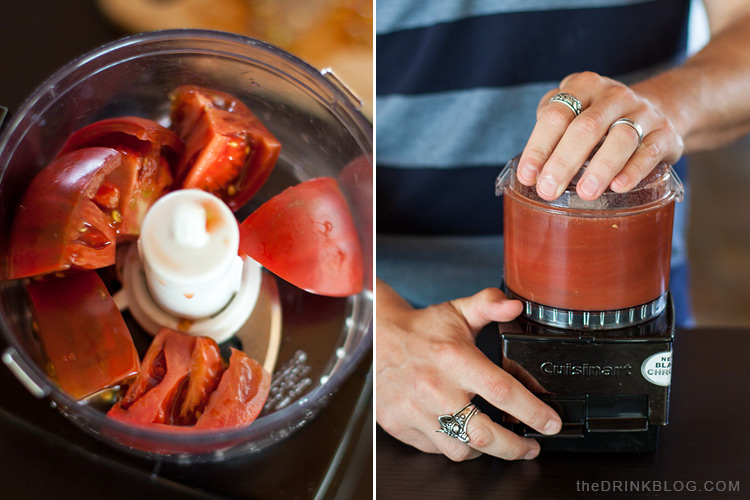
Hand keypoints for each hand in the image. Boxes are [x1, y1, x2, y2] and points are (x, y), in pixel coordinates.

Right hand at [376, 281, 561, 460]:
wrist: (376, 338)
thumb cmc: (420, 329)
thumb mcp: (458, 311)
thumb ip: (489, 304)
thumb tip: (515, 306)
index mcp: (455, 359)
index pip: (502, 391)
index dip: (532, 412)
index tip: (550, 422)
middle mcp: (435, 388)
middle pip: (485, 434)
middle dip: (515, 448)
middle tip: (530, 447)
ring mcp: (415, 410)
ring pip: (460, 448)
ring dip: (484, 450)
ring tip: (496, 442)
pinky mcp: (400, 425)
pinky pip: (435, 448)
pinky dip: (453, 444)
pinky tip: (461, 433)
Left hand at [517, 71, 683, 200]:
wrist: (659, 108)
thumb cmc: (600, 119)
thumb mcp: (573, 113)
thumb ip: (551, 133)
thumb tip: (531, 172)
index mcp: (583, 86)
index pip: (556, 114)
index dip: (539, 146)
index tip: (527, 176)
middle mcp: (614, 95)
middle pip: (586, 127)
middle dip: (564, 161)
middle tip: (548, 190)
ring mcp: (643, 112)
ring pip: (621, 138)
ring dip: (601, 167)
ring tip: (585, 193)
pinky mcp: (665, 133)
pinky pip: (649, 151)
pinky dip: (633, 170)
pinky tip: (618, 186)